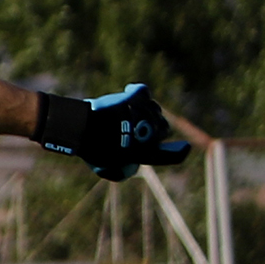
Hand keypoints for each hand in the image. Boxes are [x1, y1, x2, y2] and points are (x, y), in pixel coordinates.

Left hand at [35, 84, 189, 180]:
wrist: (80, 128)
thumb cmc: (92, 149)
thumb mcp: (105, 168)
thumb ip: (120, 171)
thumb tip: (131, 168)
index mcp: (146, 153)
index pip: (171, 156)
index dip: (179, 153)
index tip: (184, 147)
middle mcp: (150, 133)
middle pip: (163, 128)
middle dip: (155, 128)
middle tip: (141, 127)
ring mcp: (143, 114)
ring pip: (154, 110)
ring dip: (146, 111)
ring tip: (129, 113)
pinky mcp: (133, 98)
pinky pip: (142, 92)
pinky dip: (138, 92)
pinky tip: (131, 92)